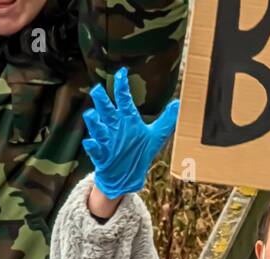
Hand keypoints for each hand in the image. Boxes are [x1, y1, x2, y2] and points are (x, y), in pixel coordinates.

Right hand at [82, 67, 180, 200]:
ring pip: (98, 128)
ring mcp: (106, 140)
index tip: (122, 72)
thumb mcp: (155, 136)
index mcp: (127, 120)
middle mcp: (115, 127)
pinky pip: (94, 149)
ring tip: (92, 114)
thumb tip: (179, 103)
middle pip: (107, 110)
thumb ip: (167, 120)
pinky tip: (90, 142)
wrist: (126, 175)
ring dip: (94, 122)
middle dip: (102, 101)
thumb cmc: (138, 151)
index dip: (122, 86)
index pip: (124, 99)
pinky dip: (92, 146)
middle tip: (98, 89)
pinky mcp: (102, 155)